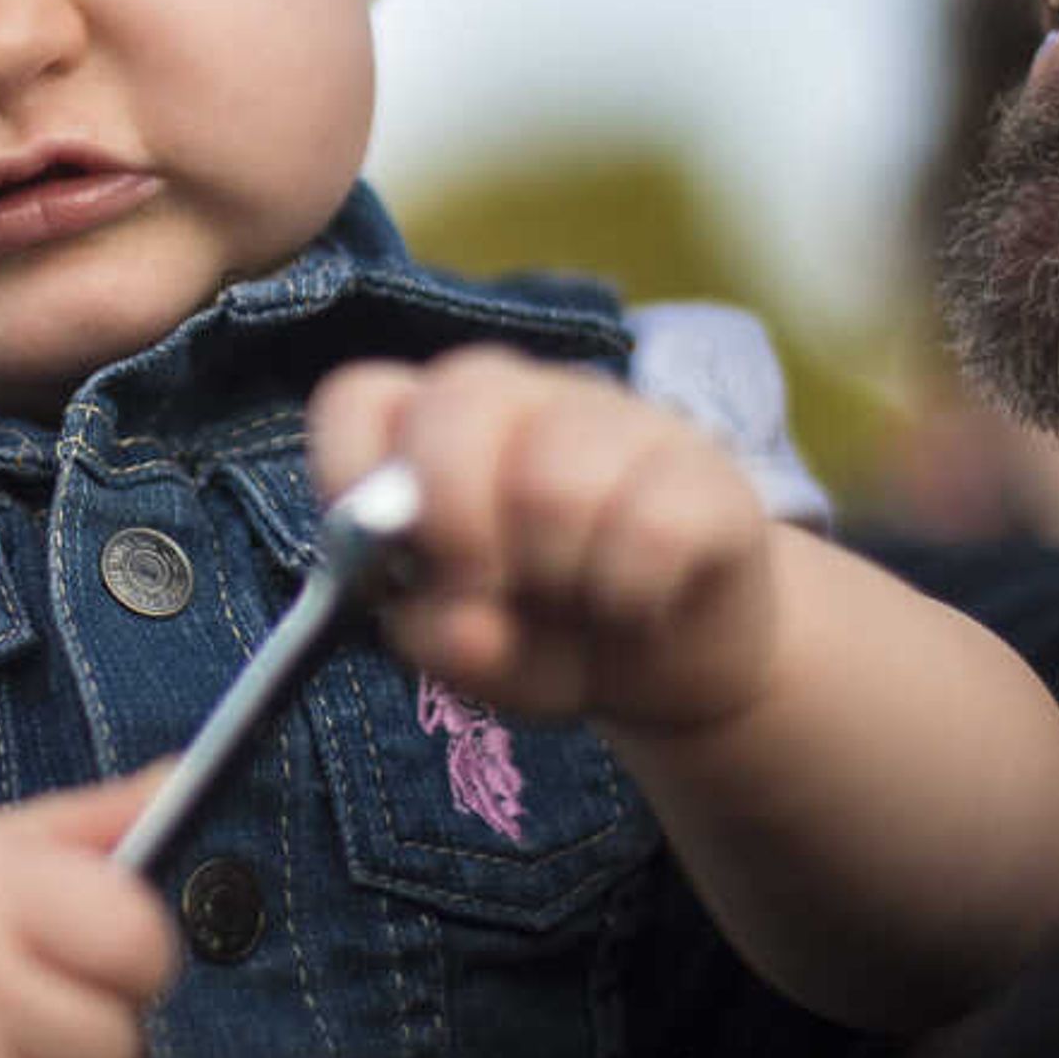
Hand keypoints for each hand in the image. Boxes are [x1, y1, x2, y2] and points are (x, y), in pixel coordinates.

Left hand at [308, 346, 786, 742]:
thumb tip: (463, 626)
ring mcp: (621, 420)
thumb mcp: (479, 658)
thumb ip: (447, 643)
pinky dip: (632, 592)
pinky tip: (636, 605)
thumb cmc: (550, 634)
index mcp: (436, 429)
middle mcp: (523, 399)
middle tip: (487, 591)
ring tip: (574, 600)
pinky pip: (653, 527)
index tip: (386, 558)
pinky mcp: (704, 470)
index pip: (360, 399)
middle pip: (462, 404)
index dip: (353, 474)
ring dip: (555, 574)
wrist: (680, 658)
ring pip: (556, 479)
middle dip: (459, 524)